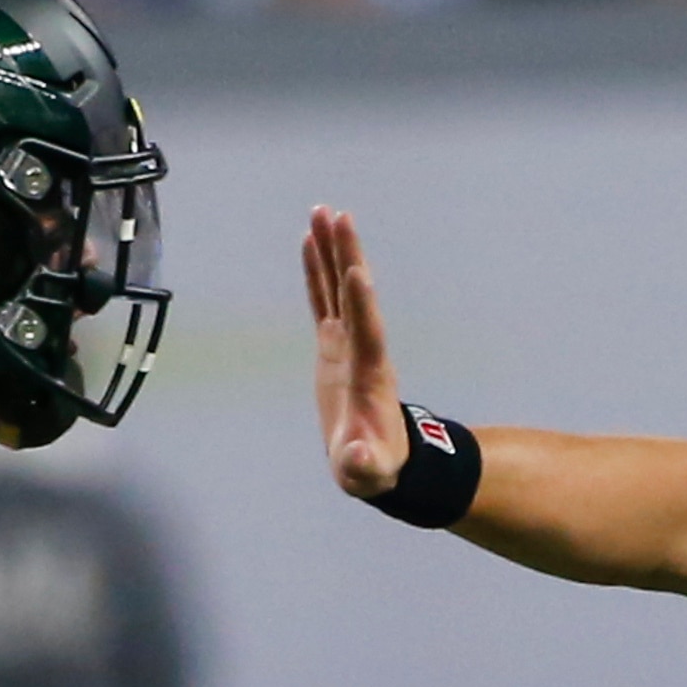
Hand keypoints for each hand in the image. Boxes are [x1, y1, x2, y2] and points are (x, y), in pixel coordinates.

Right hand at [305, 207, 410, 502]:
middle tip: (339, 216)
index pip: (367, 333)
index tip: (357, 271)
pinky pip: (323, 300)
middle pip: (354, 295)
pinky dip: (317, 272)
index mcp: (370, 375)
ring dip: (332, 252)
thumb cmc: (372, 468)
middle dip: (347, 257)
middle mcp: (363, 350)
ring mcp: (348, 343)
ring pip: (339, 288)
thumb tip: (355, 457)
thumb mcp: (367, 472)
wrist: (376, 460)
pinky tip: (309, 242)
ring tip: (321, 213)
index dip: (362, 305)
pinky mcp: (333, 346)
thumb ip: (362, 464)